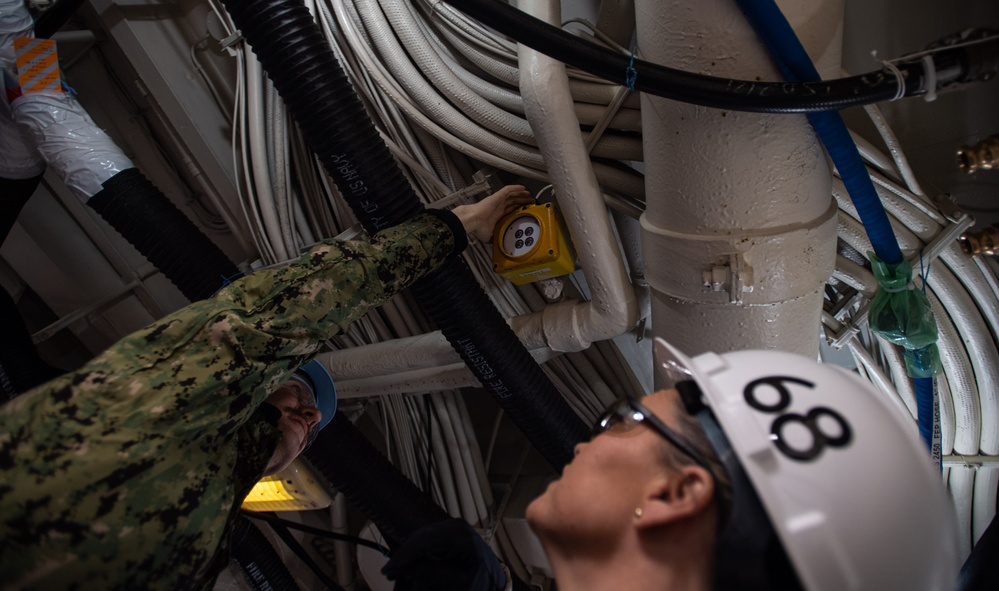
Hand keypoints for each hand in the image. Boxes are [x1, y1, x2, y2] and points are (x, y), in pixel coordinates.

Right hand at [382, 518, 506, 590]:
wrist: (491, 578)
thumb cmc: (480, 582)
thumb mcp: (462, 585)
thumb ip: (438, 577)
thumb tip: (412, 567)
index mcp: (461, 535)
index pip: (426, 539)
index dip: (405, 554)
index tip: (390, 570)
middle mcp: (453, 526)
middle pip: (419, 538)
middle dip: (403, 556)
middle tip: (389, 575)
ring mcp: (447, 530)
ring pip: (418, 540)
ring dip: (406, 558)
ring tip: (394, 575)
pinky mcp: (442, 536)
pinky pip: (423, 544)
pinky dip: (413, 557)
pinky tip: (404, 569)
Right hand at [452, 185, 533, 241]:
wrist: (473, 221)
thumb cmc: (478, 228)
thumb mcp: (491, 236)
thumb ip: (498, 237)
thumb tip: (502, 245)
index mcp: (498, 215)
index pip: (511, 210)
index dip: (519, 208)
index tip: (526, 210)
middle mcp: (499, 207)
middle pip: (514, 201)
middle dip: (523, 201)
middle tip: (531, 201)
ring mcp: (498, 201)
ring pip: (512, 195)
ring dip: (521, 194)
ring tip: (529, 194)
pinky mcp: (497, 196)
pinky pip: (508, 190)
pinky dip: (515, 188)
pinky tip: (523, 188)